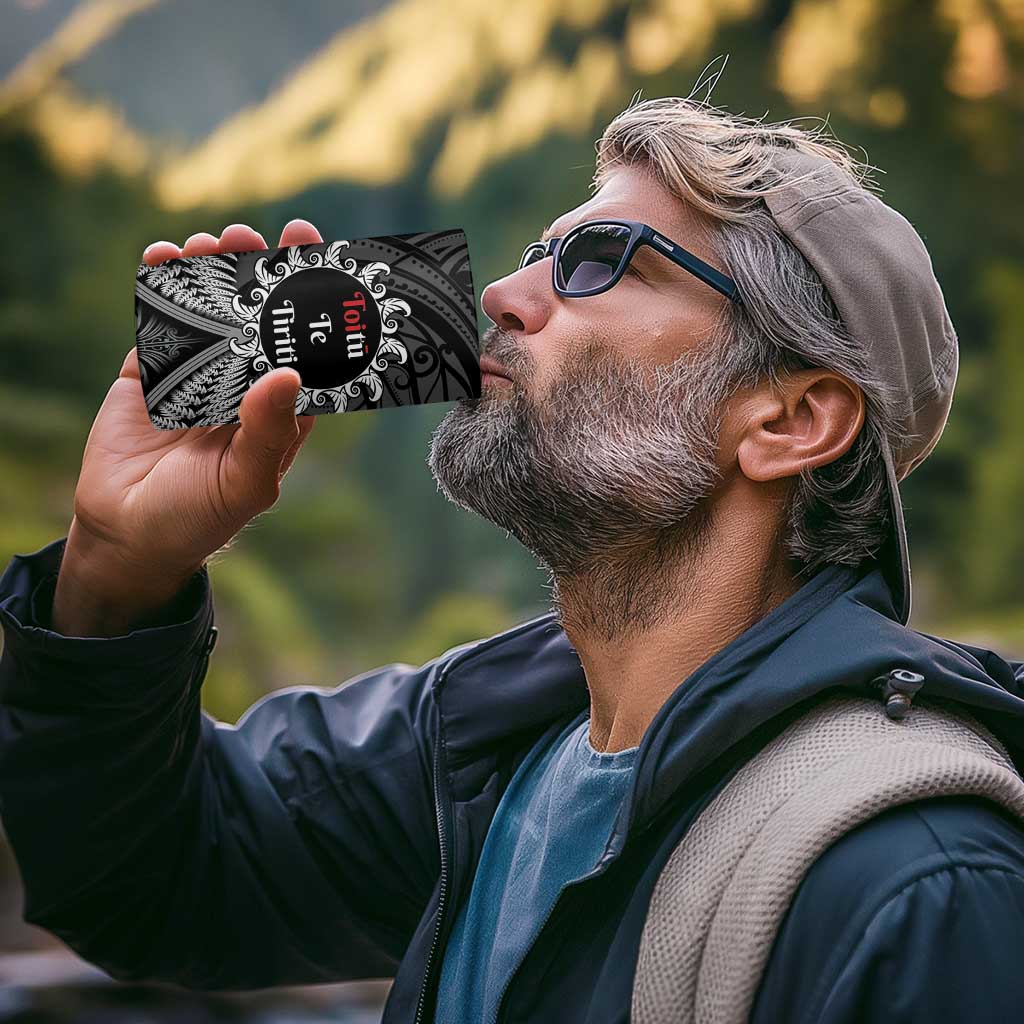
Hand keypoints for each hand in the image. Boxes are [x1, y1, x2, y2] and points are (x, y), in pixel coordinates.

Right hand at [52, 220, 322, 635]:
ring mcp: (199, 375)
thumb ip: (269, 431)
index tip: (319, 257)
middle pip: (259, 318)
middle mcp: (245, 385)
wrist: (127, 534)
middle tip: (258, 235)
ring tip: (212, 243)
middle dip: (261, 274)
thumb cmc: (200, 517)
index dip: (314, 305)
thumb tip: (289, 374)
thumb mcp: (245, 482)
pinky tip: (164, 257)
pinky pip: (160, 322)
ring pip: (211, 312)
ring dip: (213, 273)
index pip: (306, 349)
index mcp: (281, 410)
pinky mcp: (153, 372)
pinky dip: (161, 288)